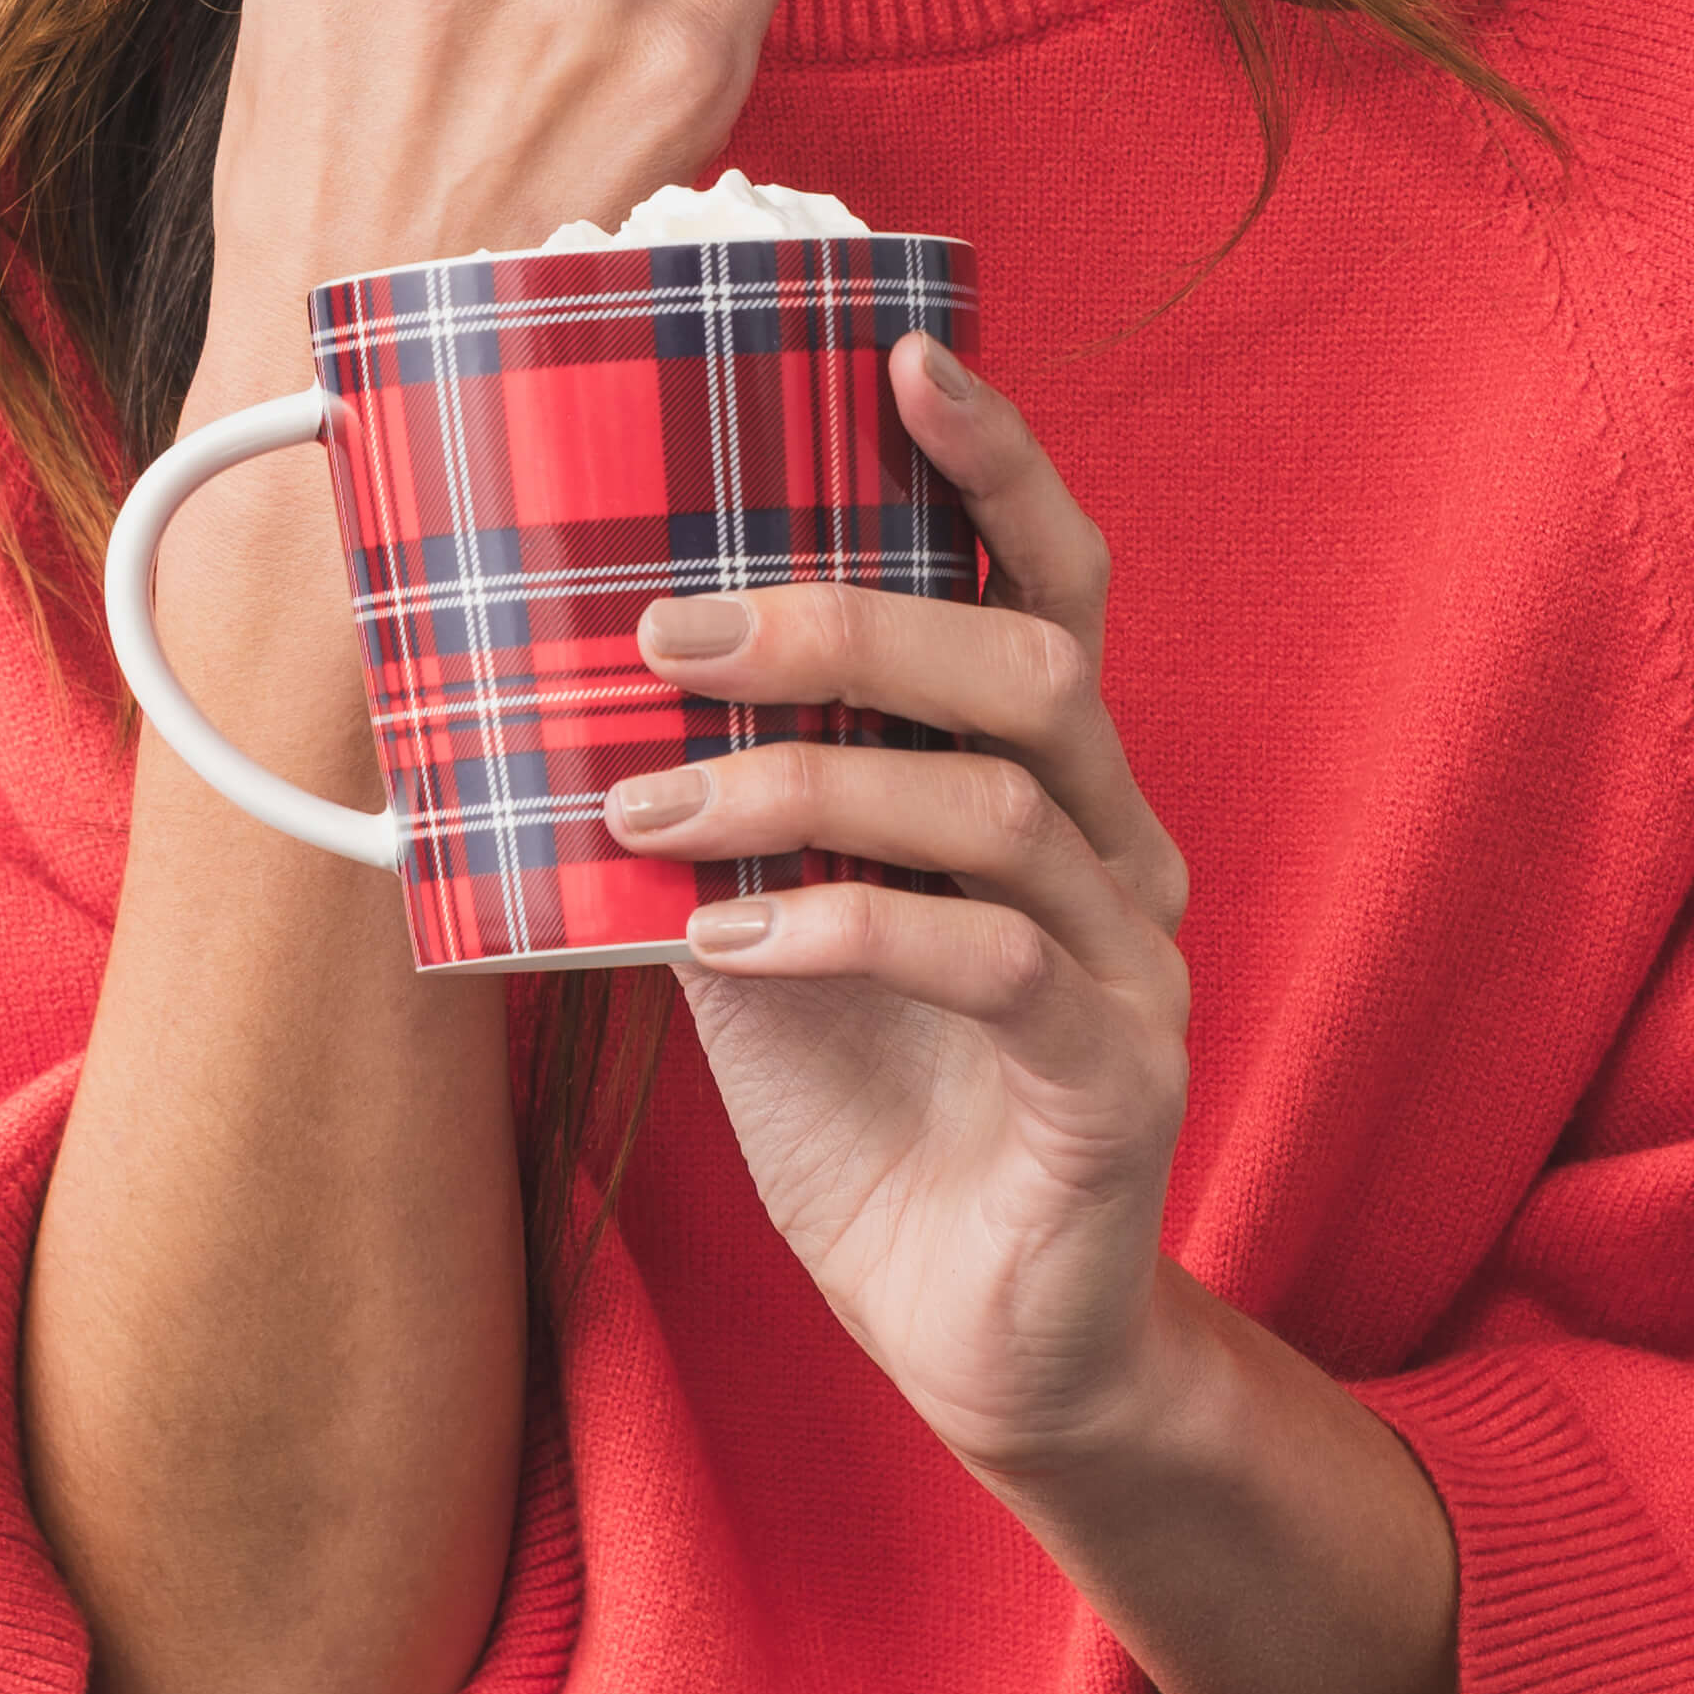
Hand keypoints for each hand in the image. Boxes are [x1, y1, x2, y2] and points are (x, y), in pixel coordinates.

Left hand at [605, 337, 1197, 1472]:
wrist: (976, 1340)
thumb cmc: (873, 1112)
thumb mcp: (763, 925)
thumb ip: (716, 804)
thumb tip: (561, 686)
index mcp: (1047, 786)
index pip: (1050, 580)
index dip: (992, 462)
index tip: (898, 352)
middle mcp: (1114, 848)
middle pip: (1031, 662)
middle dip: (845, 617)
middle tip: (671, 624)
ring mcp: (1132, 962)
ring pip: (998, 800)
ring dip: (804, 778)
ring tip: (652, 793)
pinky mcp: (1113, 1078)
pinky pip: (995, 960)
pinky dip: (845, 925)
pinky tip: (731, 936)